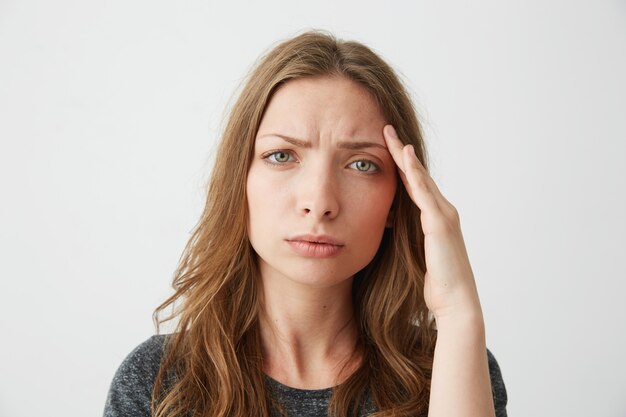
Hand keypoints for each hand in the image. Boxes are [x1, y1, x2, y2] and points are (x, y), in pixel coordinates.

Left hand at [383, 125, 481, 321]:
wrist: (456, 303)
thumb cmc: (436, 284)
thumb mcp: (416, 254)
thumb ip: (407, 237)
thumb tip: (389, 226)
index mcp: (435, 219)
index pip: (414, 186)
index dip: (401, 166)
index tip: (385, 148)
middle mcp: (442, 212)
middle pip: (417, 176)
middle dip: (401, 152)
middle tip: (386, 130)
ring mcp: (443, 215)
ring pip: (420, 179)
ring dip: (405, 156)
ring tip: (390, 135)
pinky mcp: (440, 223)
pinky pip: (424, 192)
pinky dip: (414, 173)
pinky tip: (404, 157)